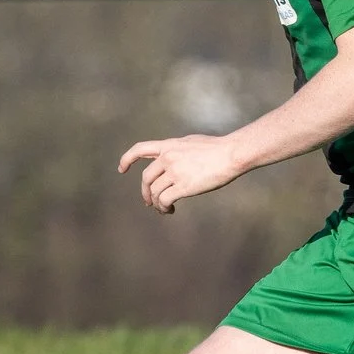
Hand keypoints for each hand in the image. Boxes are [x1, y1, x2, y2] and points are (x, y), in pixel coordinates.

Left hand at [118, 134, 246, 212]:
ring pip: (154, 192)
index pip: (140, 149)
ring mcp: (175, 171)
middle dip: (145, 192)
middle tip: (149, 202)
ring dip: (156, 204)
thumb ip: (179, 150)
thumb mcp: (192, 143)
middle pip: (146, 178)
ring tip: (164, 209)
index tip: (122, 169)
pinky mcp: (183, 185)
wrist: (231, 154)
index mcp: (169, 145)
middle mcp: (168, 157)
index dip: (127, 159)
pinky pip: (164, 200)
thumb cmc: (218, 148)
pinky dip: (164, 208)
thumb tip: (173, 160)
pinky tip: (170, 210)